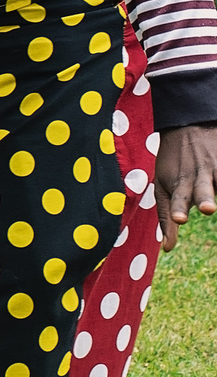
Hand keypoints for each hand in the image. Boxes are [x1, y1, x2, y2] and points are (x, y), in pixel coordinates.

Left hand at [155, 120, 216, 248]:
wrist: (187, 128)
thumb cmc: (173, 166)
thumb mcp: (163, 188)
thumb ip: (167, 218)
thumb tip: (167, 249)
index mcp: (178, 183)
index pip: (177, 199)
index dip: (178, 210)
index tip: (180, 220)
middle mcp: (197, 176)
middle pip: (202, 189)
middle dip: (204, 197)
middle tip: (207, 208)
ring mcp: (215, 167)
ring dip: (216, 188)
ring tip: (211, 205)